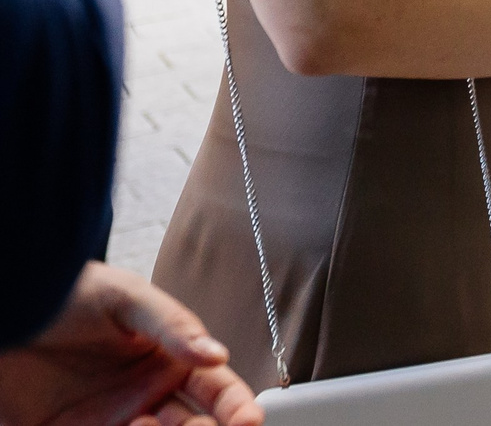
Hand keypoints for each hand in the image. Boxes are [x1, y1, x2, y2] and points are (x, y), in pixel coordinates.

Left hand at [0, 262, 263, 425]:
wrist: (9, 309)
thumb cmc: (69, 294)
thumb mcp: (127, 299)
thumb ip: (174, 326)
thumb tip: (217, 355)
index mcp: (172, 360)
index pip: (218, 390)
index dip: (237, 407)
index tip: (249, 420)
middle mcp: (148, 395)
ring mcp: (114, 420)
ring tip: (146, 422)